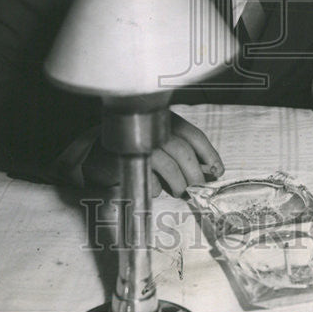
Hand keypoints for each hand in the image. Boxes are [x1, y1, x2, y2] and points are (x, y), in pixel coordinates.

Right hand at [82, 111, 223, 195]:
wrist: (95, 153)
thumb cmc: (134, 150)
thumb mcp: (160, 144)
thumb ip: (182, 152)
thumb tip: (209, 171)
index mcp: (165, 120)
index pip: (194, 135)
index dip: (209, 154)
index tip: (217, 171)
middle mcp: (153, 128)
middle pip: (183, 152)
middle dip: (195, 174)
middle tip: (196, 188)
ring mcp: (138, 142)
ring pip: (168, 165)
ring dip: (178, 183)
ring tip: (178, 191)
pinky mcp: (123, 159)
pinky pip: (148, 178)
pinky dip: (155, 188)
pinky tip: (155, 190)